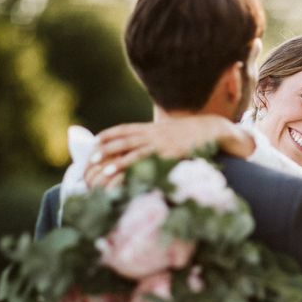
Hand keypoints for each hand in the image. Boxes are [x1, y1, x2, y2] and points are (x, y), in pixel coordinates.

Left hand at [84, 115, 254, 187]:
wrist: (211, 129)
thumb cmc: (192, 134)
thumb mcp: (171, 132)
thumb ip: (158, 137)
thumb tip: (147, 145)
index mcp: (151, 127)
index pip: (123, 129)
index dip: (107, 136)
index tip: (94, 143)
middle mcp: (152, 133)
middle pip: (122, 139)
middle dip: (105, 149)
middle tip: (90, 159)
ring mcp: (160, 142)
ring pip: (131, 150)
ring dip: (114, 159)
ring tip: (100, 169)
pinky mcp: (169, 152)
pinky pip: (148, 160)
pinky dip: (133, 167)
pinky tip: (126, 174)